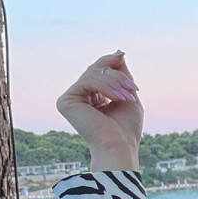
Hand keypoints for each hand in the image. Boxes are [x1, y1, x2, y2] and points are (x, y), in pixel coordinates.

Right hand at [55, 51, 142, 165]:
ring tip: (128, 96)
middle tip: (132, 86)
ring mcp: (70, 99)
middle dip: (117, 75)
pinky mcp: (65, 101)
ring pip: (92, 74)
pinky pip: (87, 81)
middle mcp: (79, 97)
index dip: (112, 64)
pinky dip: (106, 86)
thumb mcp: (128, 94)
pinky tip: (117, 98)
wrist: (120, 146)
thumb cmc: (126, 128)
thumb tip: (118, 52)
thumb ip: (121, 74)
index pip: (99, 71)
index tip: (123, 55)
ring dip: (115, 82)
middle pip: (95, 69)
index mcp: (92, 97)